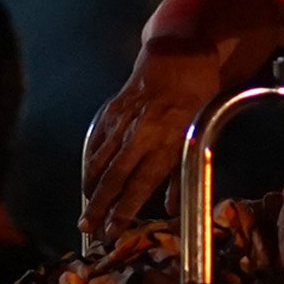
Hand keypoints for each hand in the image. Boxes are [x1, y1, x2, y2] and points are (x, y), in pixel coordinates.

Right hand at [79, 40, 227, 243]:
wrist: (178, 52)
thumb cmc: (197, 95)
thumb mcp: (198, 133)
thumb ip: (182, 174)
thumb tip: (170, 208)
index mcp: (164, 143)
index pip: (139, 186)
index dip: (124, 211)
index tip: (112, 231)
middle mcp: (139, 135)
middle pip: (114, 178)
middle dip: (98, 206)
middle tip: (87, 228)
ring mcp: (122, 122)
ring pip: (100, 161)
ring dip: (90, 188)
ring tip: (84, 209)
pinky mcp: (111, 110)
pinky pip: (96, 140)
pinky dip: (89, 161)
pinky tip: (87, 176)